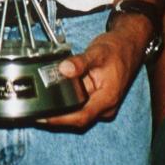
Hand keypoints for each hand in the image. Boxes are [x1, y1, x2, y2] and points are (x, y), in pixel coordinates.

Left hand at [40, 14, 148, 129]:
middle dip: (57, 116)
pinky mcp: (98, 100)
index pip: (81, 116)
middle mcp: (106, 106)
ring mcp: (102, 105)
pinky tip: (57, 95)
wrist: (129, 45)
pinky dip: (69, 102)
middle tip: (36, 110)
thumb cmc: (117, 49)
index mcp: (108, 98)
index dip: (61, 119)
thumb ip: (80, 62)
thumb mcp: (97, 52)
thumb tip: (64, 69)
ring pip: (79, 112)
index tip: (43, 118)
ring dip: (63, 109)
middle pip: (78, 118)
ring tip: (43, 103)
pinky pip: (81, 105)